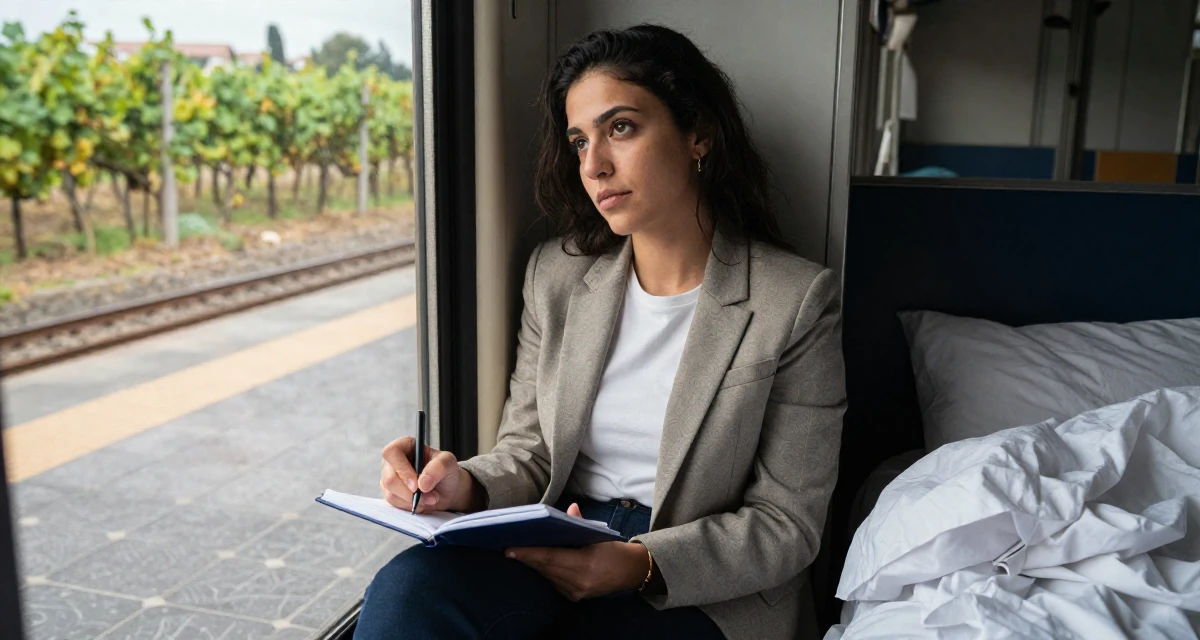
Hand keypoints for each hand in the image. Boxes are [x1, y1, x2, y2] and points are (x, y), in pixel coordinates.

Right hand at [380, 436, 474, 513]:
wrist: (448, 490)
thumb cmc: (446, 472)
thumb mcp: (449, 463)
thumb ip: (439, 467)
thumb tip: (422, 483)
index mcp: (404, 446)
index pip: (391, 452)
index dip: (402, 469)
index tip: (416, 485)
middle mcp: (393, 462)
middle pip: (389, 478)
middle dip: (410, 492)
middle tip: (430, 495)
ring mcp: (390, 479)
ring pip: (391, 494)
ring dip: (413, 501)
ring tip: (430, 498)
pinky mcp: (391, 494)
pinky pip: (394, 504)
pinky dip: (410, 506)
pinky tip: (422, 503)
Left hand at [505, 503, 650, 600]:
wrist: (630, 572)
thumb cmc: (613, 550)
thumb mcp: (599, 534)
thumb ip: (581, 523)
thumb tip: (569, 509)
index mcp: (586, 564)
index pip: (551, 558)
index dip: (529, 554)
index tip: (510, 549)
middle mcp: (579, 581)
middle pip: (545, 567)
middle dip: (527, 557)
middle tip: (509, 546)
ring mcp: (576, 592)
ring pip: (547, 575)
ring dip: (534, 564)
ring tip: (519, 551)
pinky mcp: (574, 597)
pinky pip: (553, 581)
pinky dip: (545, 570)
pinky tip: (537, 561)